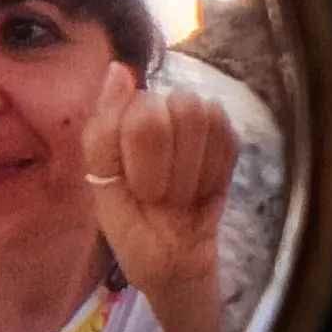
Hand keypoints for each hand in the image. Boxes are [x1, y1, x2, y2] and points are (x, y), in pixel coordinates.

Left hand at [81, 62, 238, 294]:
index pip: (141, 109)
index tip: (132, 187)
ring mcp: (195, 120)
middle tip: (158, 193)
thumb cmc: (128, 222)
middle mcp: (158, 106)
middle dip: (169, 165)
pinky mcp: (227, 140)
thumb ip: (105, 128)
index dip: (140, 159)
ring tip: (178, 193)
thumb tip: (117, 69)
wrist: (168, 262)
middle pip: (180, 106)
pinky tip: (199, 191)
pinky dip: (213, 176)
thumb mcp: (102, 182)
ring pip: (207, 119)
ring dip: (192, 171)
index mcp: (120, 113)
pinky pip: (229, 141)